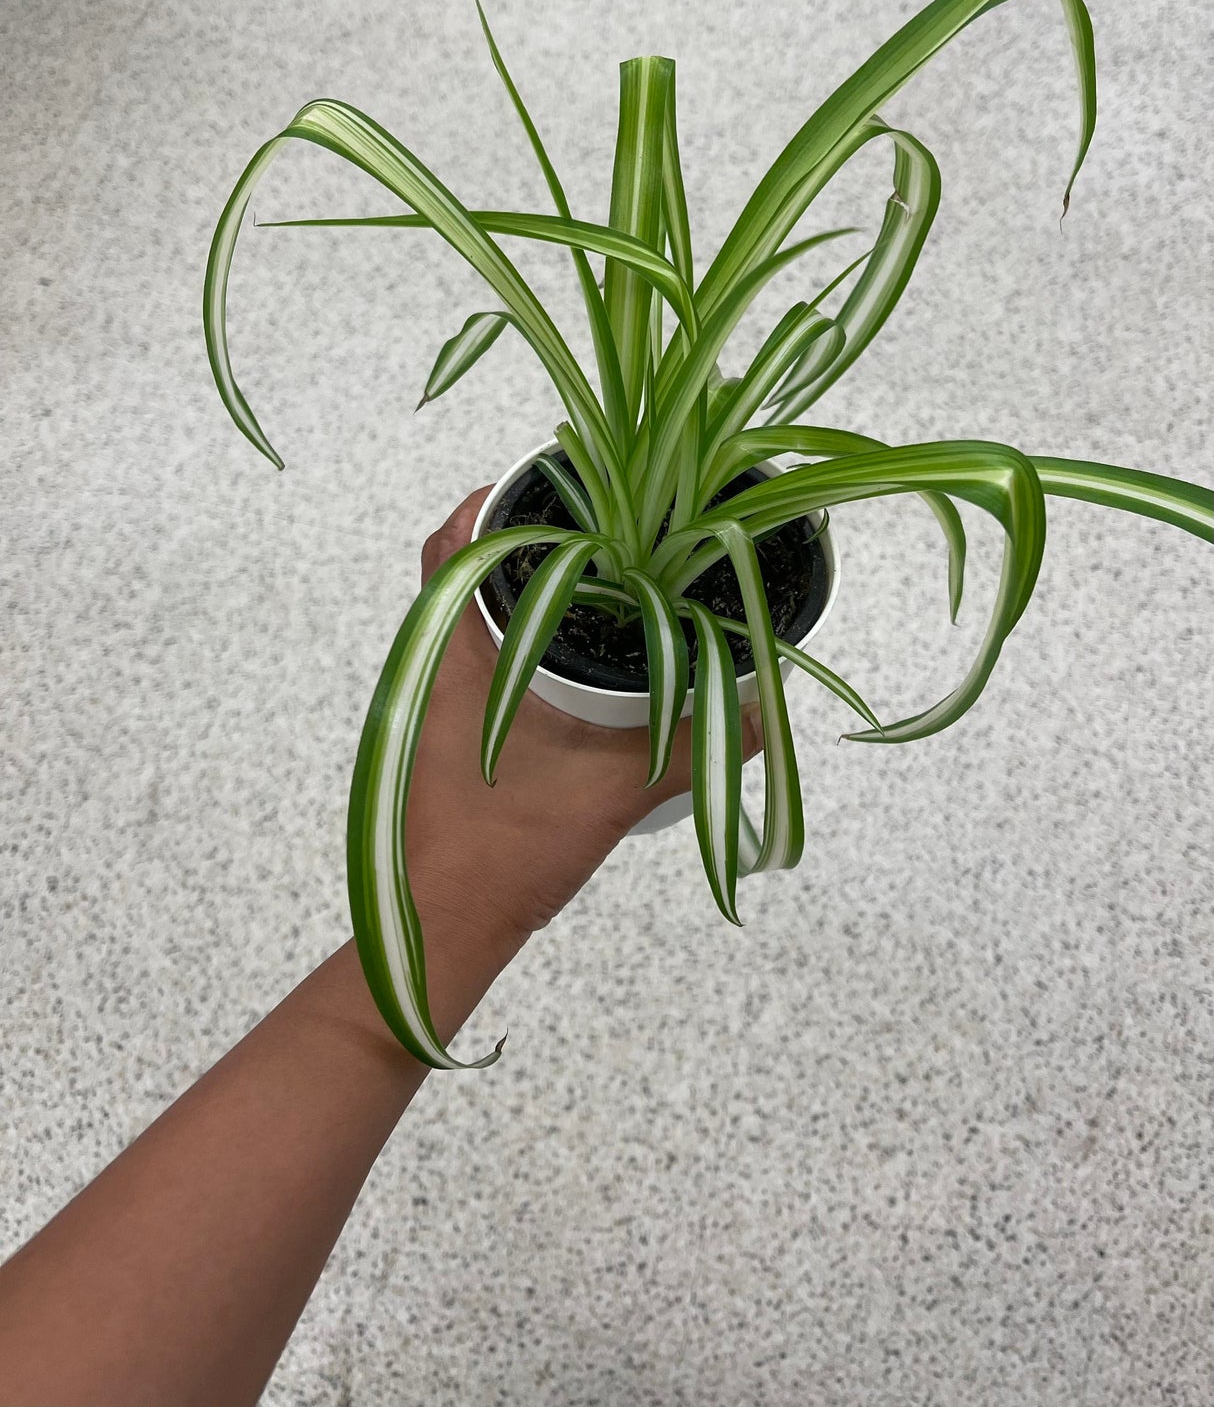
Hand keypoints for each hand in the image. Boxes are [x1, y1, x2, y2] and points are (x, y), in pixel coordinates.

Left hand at [403, 487, 763, 946]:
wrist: (438, 929)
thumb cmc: (504, 854)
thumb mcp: (612, 792)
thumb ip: (691, 747)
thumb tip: (759, 710)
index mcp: (459, 655)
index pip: (454, 541)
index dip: (496, 497)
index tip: (556, 481)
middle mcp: (435, 667)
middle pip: (462, 566)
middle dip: (524, 537)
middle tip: (596, 528)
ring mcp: (435, 703)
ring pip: (471, 615)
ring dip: (523, 590)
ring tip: (598, 582)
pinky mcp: (447, 736)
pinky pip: (481, 659)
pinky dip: (523, 640)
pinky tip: (577, 663)